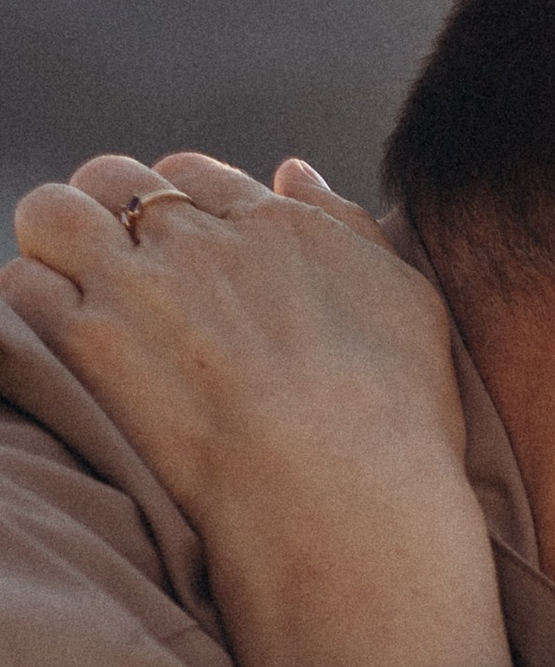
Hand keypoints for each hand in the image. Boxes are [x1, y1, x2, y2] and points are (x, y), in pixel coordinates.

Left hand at [10, 152, 507, 666]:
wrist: (348, 497)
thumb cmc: (399, 418)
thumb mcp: (406, 300)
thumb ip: (346, 224)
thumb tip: (292, 169)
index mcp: (270, 222)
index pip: (191, 177)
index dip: (179, 213)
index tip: (183, 259)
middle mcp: (196, 237)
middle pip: (113, 179)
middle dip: (107, 215)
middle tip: (120, 277)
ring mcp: (137, 285)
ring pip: (50, 214)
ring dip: (55, 247)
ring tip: (77, 301)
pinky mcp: (90, 343)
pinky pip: (22, 288)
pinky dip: (32, 306)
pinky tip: (61, 345)